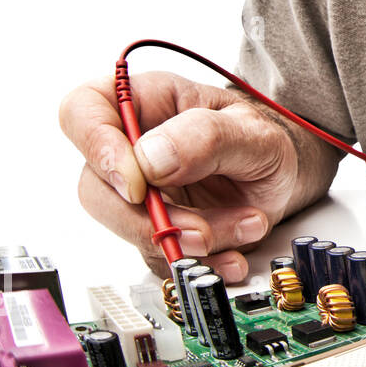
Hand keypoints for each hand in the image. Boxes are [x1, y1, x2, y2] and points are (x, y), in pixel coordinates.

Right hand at [59, 71, 298, 280]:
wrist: (283, 175)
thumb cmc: (259, 139)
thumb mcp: (251, 130)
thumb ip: (205, 137)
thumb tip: (151, 159)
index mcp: (144, 102)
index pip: (82, 112)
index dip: (96, 148)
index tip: (136, 183)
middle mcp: (131, 148)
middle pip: (94, 188)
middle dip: (148, 219)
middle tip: (201, 228)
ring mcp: (140, 194)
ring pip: (128, 229)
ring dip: (188, 241)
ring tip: (246, 224)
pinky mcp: (156, 231)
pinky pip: (159, 258)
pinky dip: (201, 264)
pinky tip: (234, 254)